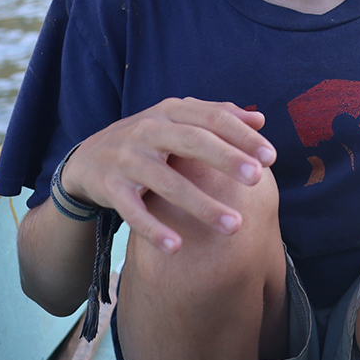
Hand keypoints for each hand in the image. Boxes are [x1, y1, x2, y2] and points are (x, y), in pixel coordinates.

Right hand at [58, 97, 275, 253]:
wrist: (88, 158)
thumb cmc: (147, 140)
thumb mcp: (175, 121)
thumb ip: (216, 116)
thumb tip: (259, 119)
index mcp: (169, 112)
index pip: (211, 118)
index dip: (241, 136)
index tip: (270, 157)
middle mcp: (147, 131)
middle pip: (191, 142)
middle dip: (226, 159)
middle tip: (258, 178)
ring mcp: (127, 159)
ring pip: (167, 182)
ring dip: (201, 205)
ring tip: (234, 226)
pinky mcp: (111, 188)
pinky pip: (134, 211)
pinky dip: (154, 229)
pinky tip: (177, 247)